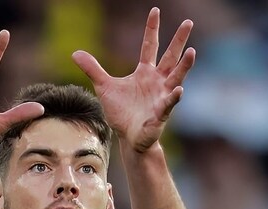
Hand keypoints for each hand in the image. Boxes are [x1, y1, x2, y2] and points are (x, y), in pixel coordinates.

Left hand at [72, 8, 194, 152]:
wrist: (128, 137)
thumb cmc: (121, 112)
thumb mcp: (104, 87)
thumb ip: (93, 69)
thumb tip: (75, 53)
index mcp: (145, 72)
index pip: (150, 46)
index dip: (152, 29)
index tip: (155, 11)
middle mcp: (158, 81)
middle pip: (170, 56)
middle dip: (179, 40)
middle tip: (189, 22)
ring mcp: (162, 96)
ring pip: (176, 77)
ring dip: (184, 66)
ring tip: (192, 52)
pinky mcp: (161, 113)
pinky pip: (169, 103)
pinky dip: (173, 97)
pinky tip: (179, 90)